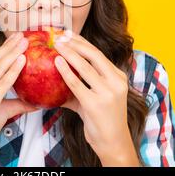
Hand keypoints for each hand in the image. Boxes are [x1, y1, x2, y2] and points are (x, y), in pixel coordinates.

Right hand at [0, 32, 37, 165]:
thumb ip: (15, 101)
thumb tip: (37, 101)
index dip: (2, 48)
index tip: (14, 38)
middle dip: (8, 46)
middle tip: (22, 35)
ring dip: (12, 54)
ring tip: (24, 42)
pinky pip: (2, 83)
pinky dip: (13, 71)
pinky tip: (21, 61)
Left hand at [53, 31, 139, 166]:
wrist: (112, 142)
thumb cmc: (101, 118)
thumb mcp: (96, 95)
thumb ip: (82, 81)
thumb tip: (59, 66)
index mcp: (118, 76)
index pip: (98, 53)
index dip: (81, 41)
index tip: (67, 33)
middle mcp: (116, 82)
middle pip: (94, 55)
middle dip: (75, 43)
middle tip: (59, 36)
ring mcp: (107, 93)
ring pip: (85, 67)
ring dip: (69, 53)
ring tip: (56, 45)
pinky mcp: (95, 104)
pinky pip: (77, 84)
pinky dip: (65, 71)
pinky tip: (57, 62)